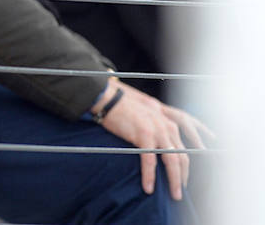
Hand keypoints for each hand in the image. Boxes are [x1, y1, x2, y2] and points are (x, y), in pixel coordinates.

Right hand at [94, 79, 210, 199]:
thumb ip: (157, 129)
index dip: (185, 167)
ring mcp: (157, 131)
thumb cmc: (124, 108)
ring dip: (174, 180)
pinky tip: (148, 187)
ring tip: (173, 194)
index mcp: (169, 123)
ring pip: (172, 161)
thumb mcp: (148, 116)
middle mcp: (167, 127)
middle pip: (182, 157)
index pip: (183, 149)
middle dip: (183, 177)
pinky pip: (150, 161)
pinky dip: (150, 176)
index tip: (183, 180)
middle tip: (179, 192)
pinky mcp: (143, 135)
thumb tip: (158, 149)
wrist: (108, 99)